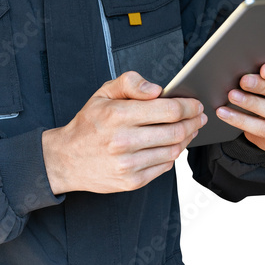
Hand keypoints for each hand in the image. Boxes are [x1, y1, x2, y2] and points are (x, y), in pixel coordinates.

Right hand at [42, 71, 206, 194]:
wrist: (65, 159)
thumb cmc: (87, 124)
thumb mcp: (102, 94)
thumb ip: (130, 83)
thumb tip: (156, 89)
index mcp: (117, 115)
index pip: (168, 110)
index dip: (189, 106)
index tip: (196, 104)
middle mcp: (123, 141)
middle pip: (176, 131)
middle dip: (194, 122)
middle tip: (199, 117)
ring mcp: (128, 164)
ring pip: (173, 150)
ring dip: (187, 139)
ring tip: (188, 130)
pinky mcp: (132, 181)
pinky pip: (164, 167)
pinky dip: (172, 155)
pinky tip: (171, 145)